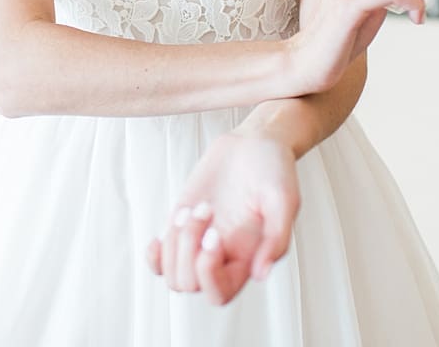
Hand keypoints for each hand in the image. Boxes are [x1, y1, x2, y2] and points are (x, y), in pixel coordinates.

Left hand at [147, 131, 299, 304]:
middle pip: (189, 284)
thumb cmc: (273, 170)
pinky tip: (159, 237)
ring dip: (175, 242)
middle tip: (206, 209)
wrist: (253, 144)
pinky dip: (154, 255)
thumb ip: (276, 238)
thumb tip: (260, 275)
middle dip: (188, 248)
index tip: (215, 234)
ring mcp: (199, 244)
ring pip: (172, 274)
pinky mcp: (182, 227)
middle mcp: (222, 257)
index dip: (208, 273)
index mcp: (247, 258)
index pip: (219, 294)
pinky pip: (160, 260)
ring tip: (194, 208)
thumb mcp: (284, 199)